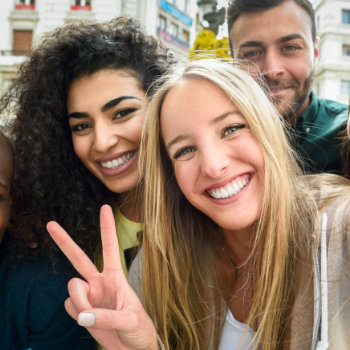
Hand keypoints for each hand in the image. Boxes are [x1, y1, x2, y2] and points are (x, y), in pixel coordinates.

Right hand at [46, 204, 157, 349]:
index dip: (107, 227)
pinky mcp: (80, 310)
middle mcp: (99, 282)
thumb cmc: (139, 330)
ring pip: (71, 288)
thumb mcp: (130, 321)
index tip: (104, 206)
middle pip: (78, 258)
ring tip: (94, 315)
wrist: (132, 349)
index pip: (110, 247)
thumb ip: (108, 318)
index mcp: (115, 277)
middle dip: (64, 241)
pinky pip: (68, 306)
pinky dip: (76, 314)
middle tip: (50, 224)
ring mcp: (89, 295)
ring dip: (80, 302)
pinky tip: (88, 319)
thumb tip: (82, 316)